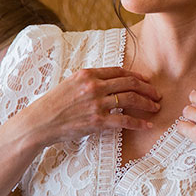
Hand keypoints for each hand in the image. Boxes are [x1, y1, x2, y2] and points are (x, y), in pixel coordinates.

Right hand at [23, 67, 159, 146]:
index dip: (136, 75)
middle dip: (147, 88)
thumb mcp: (70, 84)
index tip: (146, 80)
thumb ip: (89, 81)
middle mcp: (94, 86)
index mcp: (88, 74)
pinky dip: (139, 122)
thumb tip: (108, 82)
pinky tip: (147, 124)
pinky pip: (124, 120)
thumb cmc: (52, 105)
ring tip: (156, 107)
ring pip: (131, 99)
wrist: (39, 123)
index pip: (119, 71)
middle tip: (157, 94)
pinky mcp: (97, 121)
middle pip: (129, 83)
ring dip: (147, 103)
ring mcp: (97, 103)